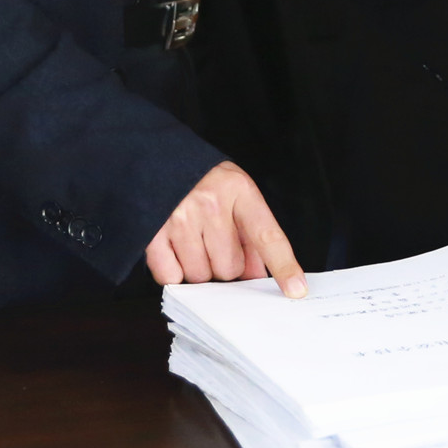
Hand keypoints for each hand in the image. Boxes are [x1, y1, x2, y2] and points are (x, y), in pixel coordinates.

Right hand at [146, 161, 306, 297]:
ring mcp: (179, 218)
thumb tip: (258, 276)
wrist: (157, 157)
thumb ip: (252, 231)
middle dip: (225, 264)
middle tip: (214, 242)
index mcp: (238, 190)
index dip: (283, 266)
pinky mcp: (151, 233)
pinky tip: (174, 249)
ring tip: (192, 241)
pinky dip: (173, 272)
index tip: (296, 289)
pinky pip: (171, 277)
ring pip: (201, 276)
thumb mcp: (236, 191)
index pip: (267, 236)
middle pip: (230, 268)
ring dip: (199, 268)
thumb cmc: (203, 180)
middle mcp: (210, 203)